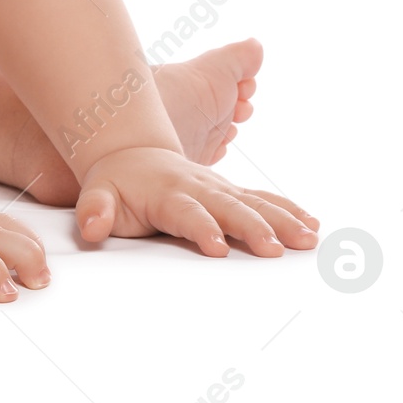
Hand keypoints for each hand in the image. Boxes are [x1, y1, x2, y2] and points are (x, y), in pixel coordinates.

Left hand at [74, 146, 318, 256]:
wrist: (131, 154)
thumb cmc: (116, 183)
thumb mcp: (98, 194)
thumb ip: (95, 210)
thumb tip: (91, 227)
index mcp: (167, 191)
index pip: (186, 212)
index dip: (201, 227)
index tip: (218, 247)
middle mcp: (198, 187)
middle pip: (228, 207)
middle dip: (251, 227)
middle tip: (274, 249)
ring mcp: (217, 188)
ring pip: (253, 202)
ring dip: (281, 219)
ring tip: (307, 239)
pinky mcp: (230, 192)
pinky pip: (262, 200)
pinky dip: (286, 210)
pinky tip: (311, 225)